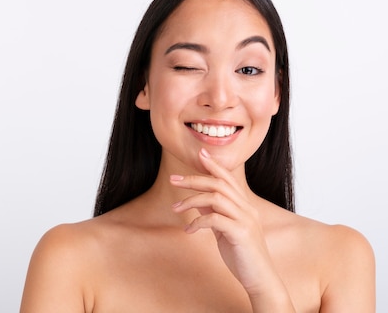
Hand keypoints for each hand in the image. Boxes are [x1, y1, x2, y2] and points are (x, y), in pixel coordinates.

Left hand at [170, 148, 292, 308]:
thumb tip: (198, 200)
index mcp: (244, 206)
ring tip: (175, 209)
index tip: (200, 154)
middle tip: (173, 179)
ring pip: (215, 198)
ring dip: (191, 200)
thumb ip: (214, 213)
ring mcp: (245, 220)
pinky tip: (189, 230)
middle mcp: (247, 209)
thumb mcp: (224, 230)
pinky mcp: (241, 234)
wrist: (260, 279)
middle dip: (194, 179)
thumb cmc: (242, 255)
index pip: (228, 179)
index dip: (214, 165)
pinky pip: (215, 219)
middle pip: (218, 184)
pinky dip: (197, 222)